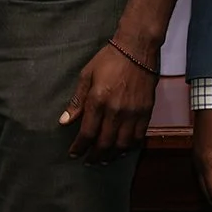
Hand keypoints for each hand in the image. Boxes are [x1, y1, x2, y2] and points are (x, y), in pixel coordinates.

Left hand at [60, 35, 158, 160]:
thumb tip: (64, 121)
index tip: (74, 154)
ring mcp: (133, 113)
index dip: (79, 147)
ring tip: (104, 160)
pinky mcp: (146, 112)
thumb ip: (77, 101)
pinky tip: (122, 150)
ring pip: (122, 144)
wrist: (137, 50)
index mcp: (98, 101)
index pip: (87, 133)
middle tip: (88, 161)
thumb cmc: (108, 60)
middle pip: (104, 143)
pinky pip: (138, 137)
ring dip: (111, 156)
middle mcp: (116, 111)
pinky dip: (129, 147)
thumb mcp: (86, 76)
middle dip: (94, 155)